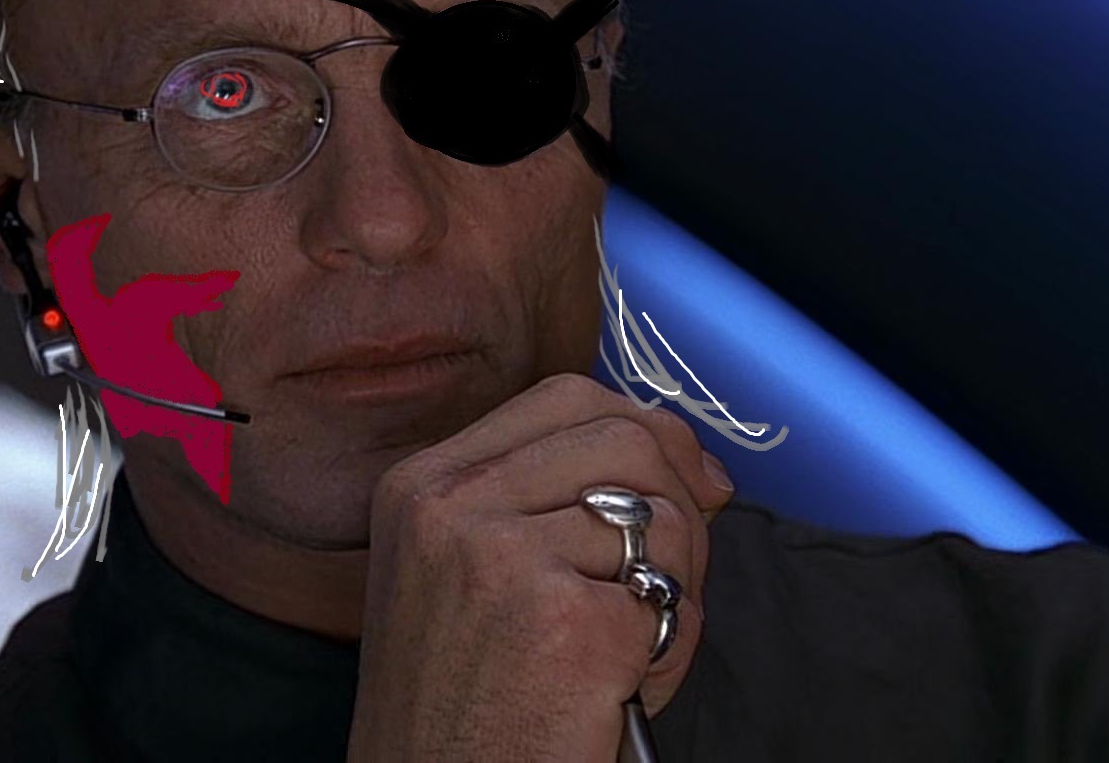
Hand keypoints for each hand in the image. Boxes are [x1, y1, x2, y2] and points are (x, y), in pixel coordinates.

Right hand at [346, 372, 735, 761]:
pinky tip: (620, 689)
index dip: (643, 428)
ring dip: (675, 585)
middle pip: (623, 437)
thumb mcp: (467, 574)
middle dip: (679, 497)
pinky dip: (670, 649)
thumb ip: (550, 500)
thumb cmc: (461, 710)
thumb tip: (687, 463)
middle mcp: (450, 507)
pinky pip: (673, 599)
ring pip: (663, 516)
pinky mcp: (567, 621)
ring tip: (625, 649)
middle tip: (671, 569)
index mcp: (420, 486)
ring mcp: (504, 558)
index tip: (685, 477)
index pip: (562, 399)